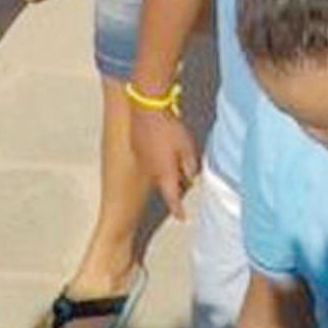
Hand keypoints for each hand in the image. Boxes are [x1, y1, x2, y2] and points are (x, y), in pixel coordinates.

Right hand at [129, 102, 200, 217]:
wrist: (146, 109)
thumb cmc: (169, 128)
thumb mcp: (187, 147)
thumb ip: (190, 165)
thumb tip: (191, 176)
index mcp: (165, 174)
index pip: (172, 199)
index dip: (178, 210)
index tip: (182, 218)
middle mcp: (151, 171)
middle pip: (164, 184)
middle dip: (172, 185)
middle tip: (181, 184)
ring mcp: (142, 160)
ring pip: (155, 171)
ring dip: (164, 169)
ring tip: (171, 159)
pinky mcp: (136, 148)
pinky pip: (148, 159)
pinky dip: (155, 157)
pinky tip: (160, 146)